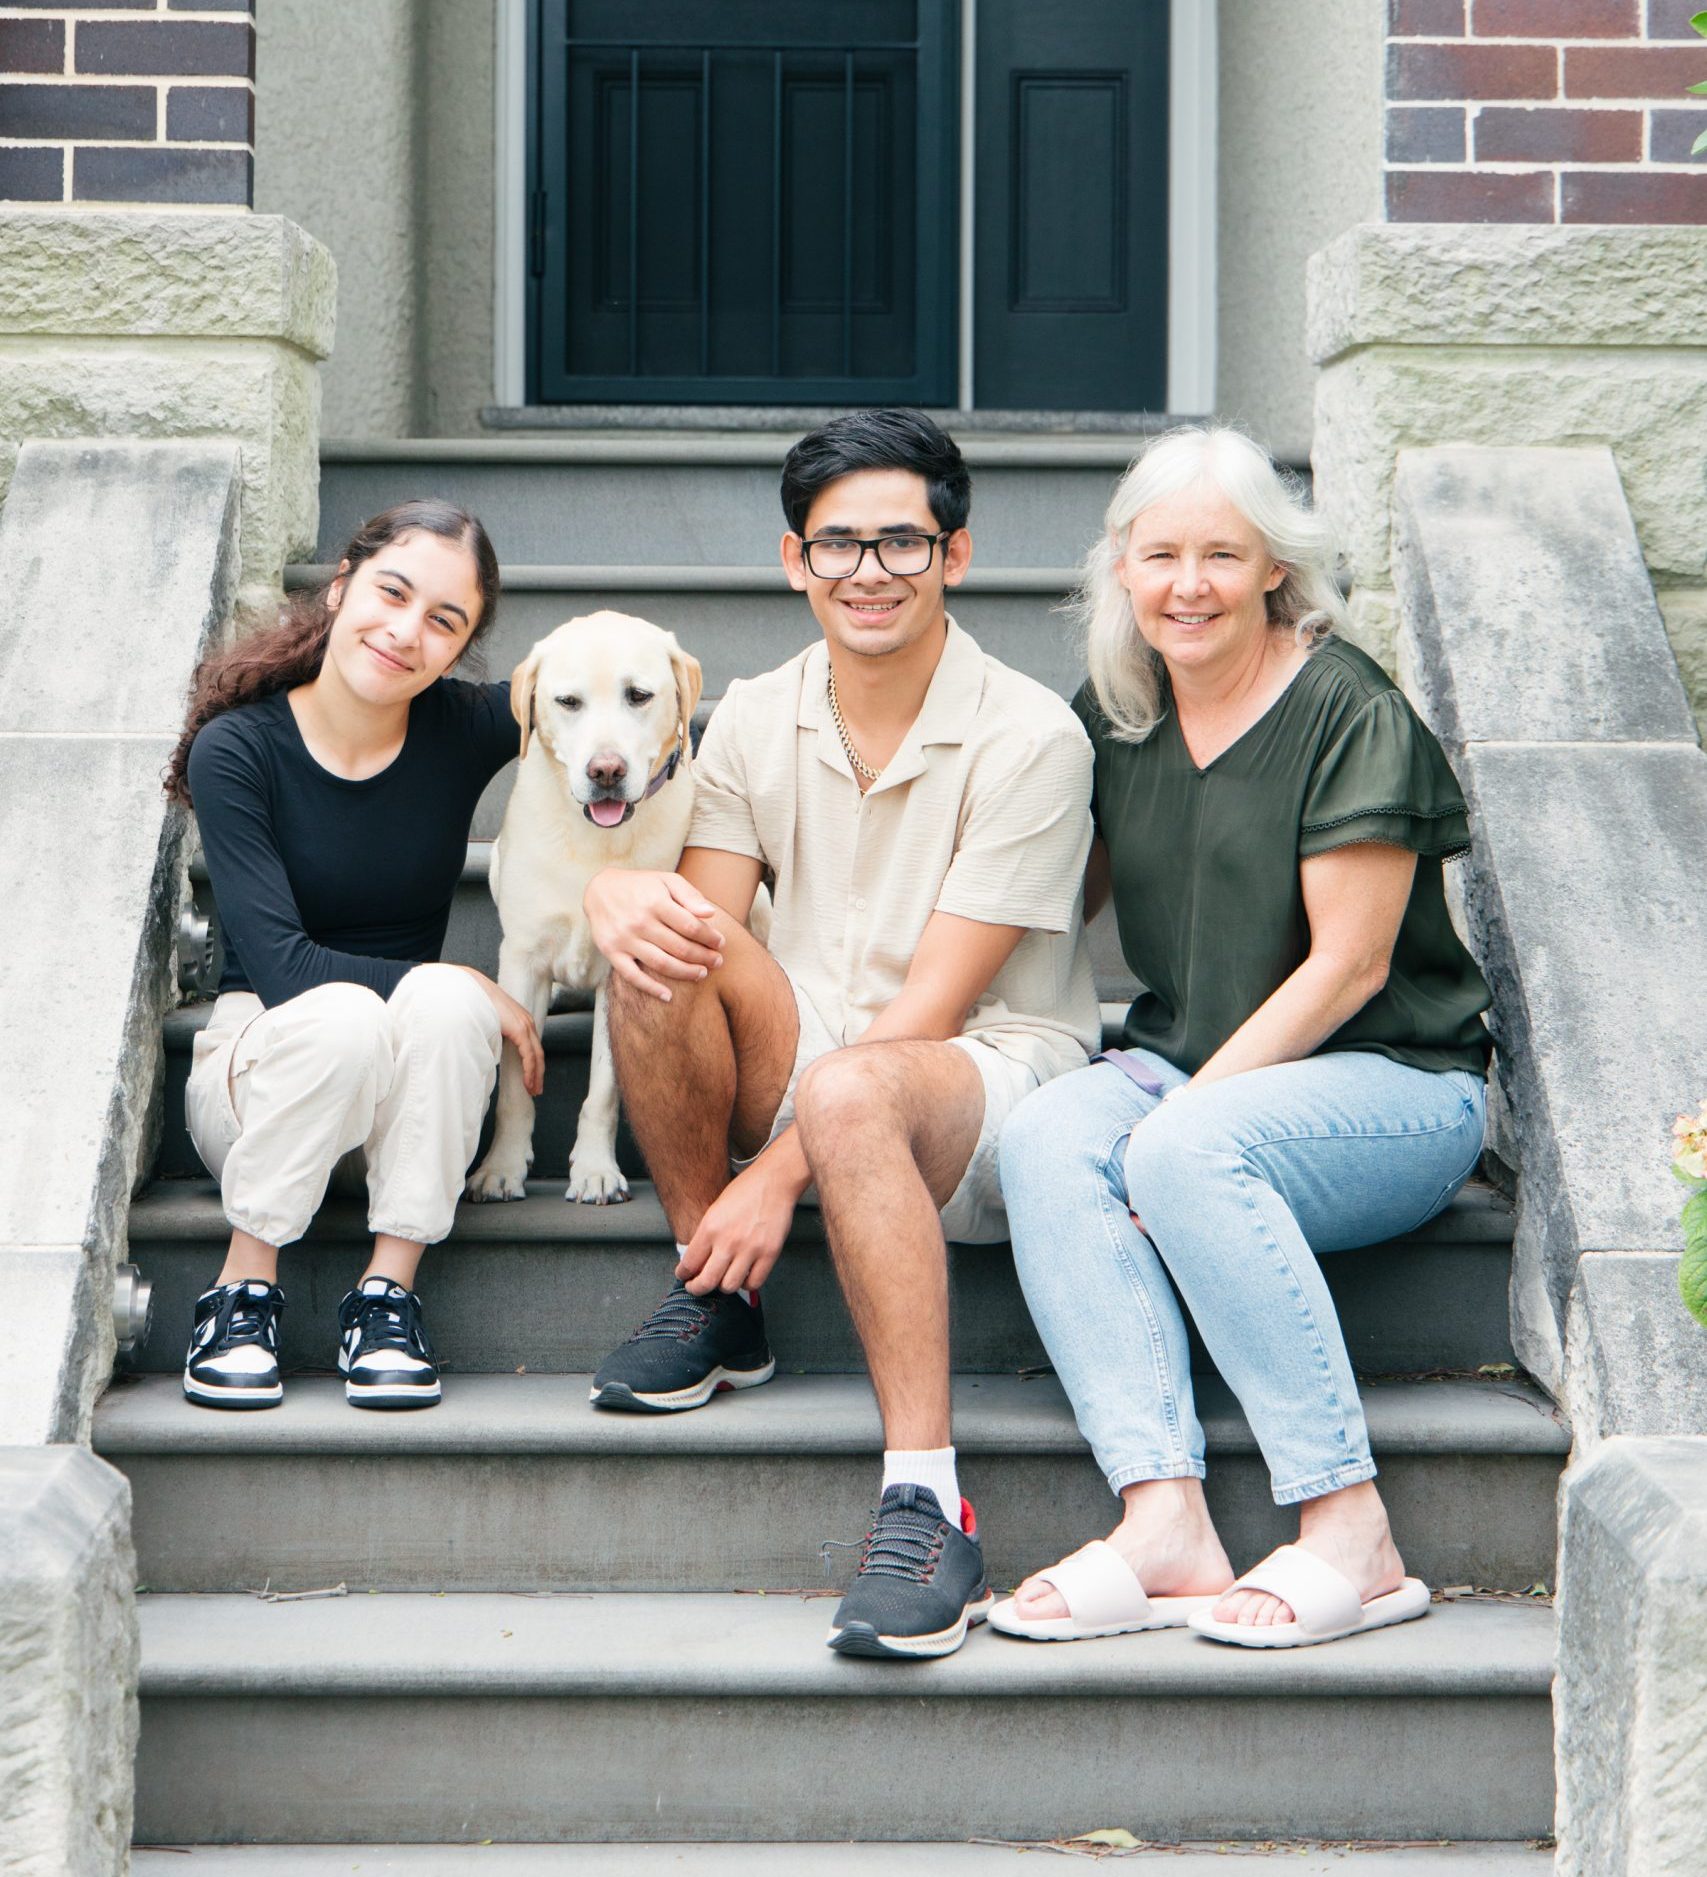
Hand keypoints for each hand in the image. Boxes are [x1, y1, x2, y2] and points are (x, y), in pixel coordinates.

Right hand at [461, 969, 543, 1095]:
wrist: (472, 988)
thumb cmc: (476, 1004)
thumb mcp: (489, 1021)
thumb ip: (496, 1034)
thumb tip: (491, 1049)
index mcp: (522, 1020)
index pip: (533, 1047)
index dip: (534, 1064)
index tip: (532, 1079)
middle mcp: (527, 1022)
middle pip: (538, 1053)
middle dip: (538, 1073)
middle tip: (536, 1090)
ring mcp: (525, 1025)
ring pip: (536, 1056)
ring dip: (535, 1075)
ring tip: (533, 1090)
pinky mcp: (520, 1029)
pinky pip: (529, 1054)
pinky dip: (530, 1069)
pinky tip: (528, 1081)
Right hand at [583, 868, 725, 1001]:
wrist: (600, 890)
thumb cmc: (641, 886)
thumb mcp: (666, 880)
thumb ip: (689, 895)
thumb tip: (710, 913)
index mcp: (655, 902)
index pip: (690, 926)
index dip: (709, 937)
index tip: (721, 943)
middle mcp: (639, 921)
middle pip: (679, 947)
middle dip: (703, 957)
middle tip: (717, 962)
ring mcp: (624, 939)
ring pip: (661, 964)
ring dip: (685, 973)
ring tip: (702, 974)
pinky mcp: (611, 952)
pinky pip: (632, 976)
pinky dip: (651, 989)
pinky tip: (668, 996)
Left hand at [678, 1161, 794, 1294]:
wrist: (774, 1181)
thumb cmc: (745, 1191)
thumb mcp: (715, 1210)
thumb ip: (706, 1236)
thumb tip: (698, 1261)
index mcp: (710, 1228)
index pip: (689, 1263)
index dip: (684, 1275)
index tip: (685, 1277)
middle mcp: (728, 1241)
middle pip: (707, 1282)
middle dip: (698, 1289)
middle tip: (697, 1287)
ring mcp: (750, 1249)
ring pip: (729, 1287)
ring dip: (724, 1287)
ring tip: (723, 1280)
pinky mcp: (769, 1253)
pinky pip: (754, 1283)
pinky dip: (747, 1284)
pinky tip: (745, 1275)